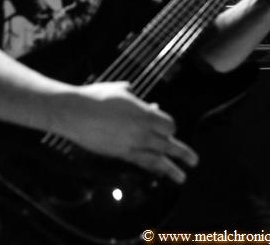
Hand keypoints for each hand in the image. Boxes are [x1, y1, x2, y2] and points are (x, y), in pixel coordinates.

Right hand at [58, 81, 197, 182]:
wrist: (74, 112)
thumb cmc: (98, 97)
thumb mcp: (122, 92)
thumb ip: (139, 101)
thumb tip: (152, 106)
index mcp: (143, 113)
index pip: (169, 126)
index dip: (170, 128)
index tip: (168, 129)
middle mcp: (141, 131)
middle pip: (168, 145)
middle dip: (183, 154)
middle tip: (195, 162)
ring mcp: (130, 144)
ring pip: (157, 159)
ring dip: (171, 169)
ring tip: (182, 178)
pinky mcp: (119, 154)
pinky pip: (140, 163)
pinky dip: (152, 168)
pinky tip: (159, 172)